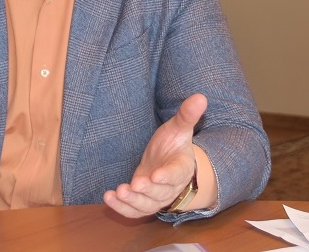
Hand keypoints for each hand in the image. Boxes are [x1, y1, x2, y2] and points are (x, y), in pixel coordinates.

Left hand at [103, 93, 208, 217]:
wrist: (168, 162)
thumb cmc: (173, 144)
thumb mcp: (179, 128)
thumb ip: (187, 115)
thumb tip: (200, 97)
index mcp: (181, 167)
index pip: (176, 174)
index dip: (167, 176)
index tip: (156, 175)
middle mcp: (170, 186)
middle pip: (160, 193)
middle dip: (147, 190)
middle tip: (134, 185)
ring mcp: (156, 197)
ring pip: (147, 205)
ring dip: (132, 201)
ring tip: (118, 192)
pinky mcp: (143, 202)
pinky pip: (134, 211)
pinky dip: (122, 208)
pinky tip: (108, 198)